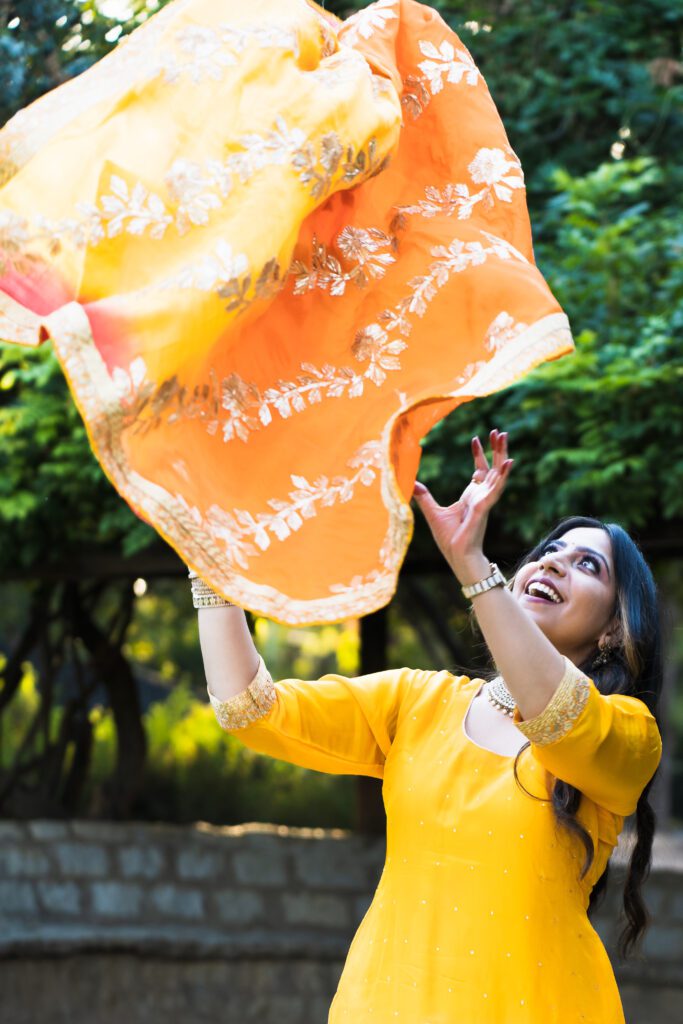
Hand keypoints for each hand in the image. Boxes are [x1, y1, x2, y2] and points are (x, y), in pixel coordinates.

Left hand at [412, 429, 512, 582]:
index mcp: (472, 496)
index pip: (480, 470)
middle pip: (493, 467)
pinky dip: (503, 475)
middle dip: (496, 449)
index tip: (475, 439)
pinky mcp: (484, 508)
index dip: (479, 454)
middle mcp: (482, 496)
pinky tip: (509, 462)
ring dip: (502, 455)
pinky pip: (496, 489)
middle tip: (498, 431)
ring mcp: (485, 501)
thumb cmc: (449, 538)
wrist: (456, 556)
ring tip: (504, 437)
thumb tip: (412, 484)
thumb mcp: (432, 512)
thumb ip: (424, 497)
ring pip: (498, 473)